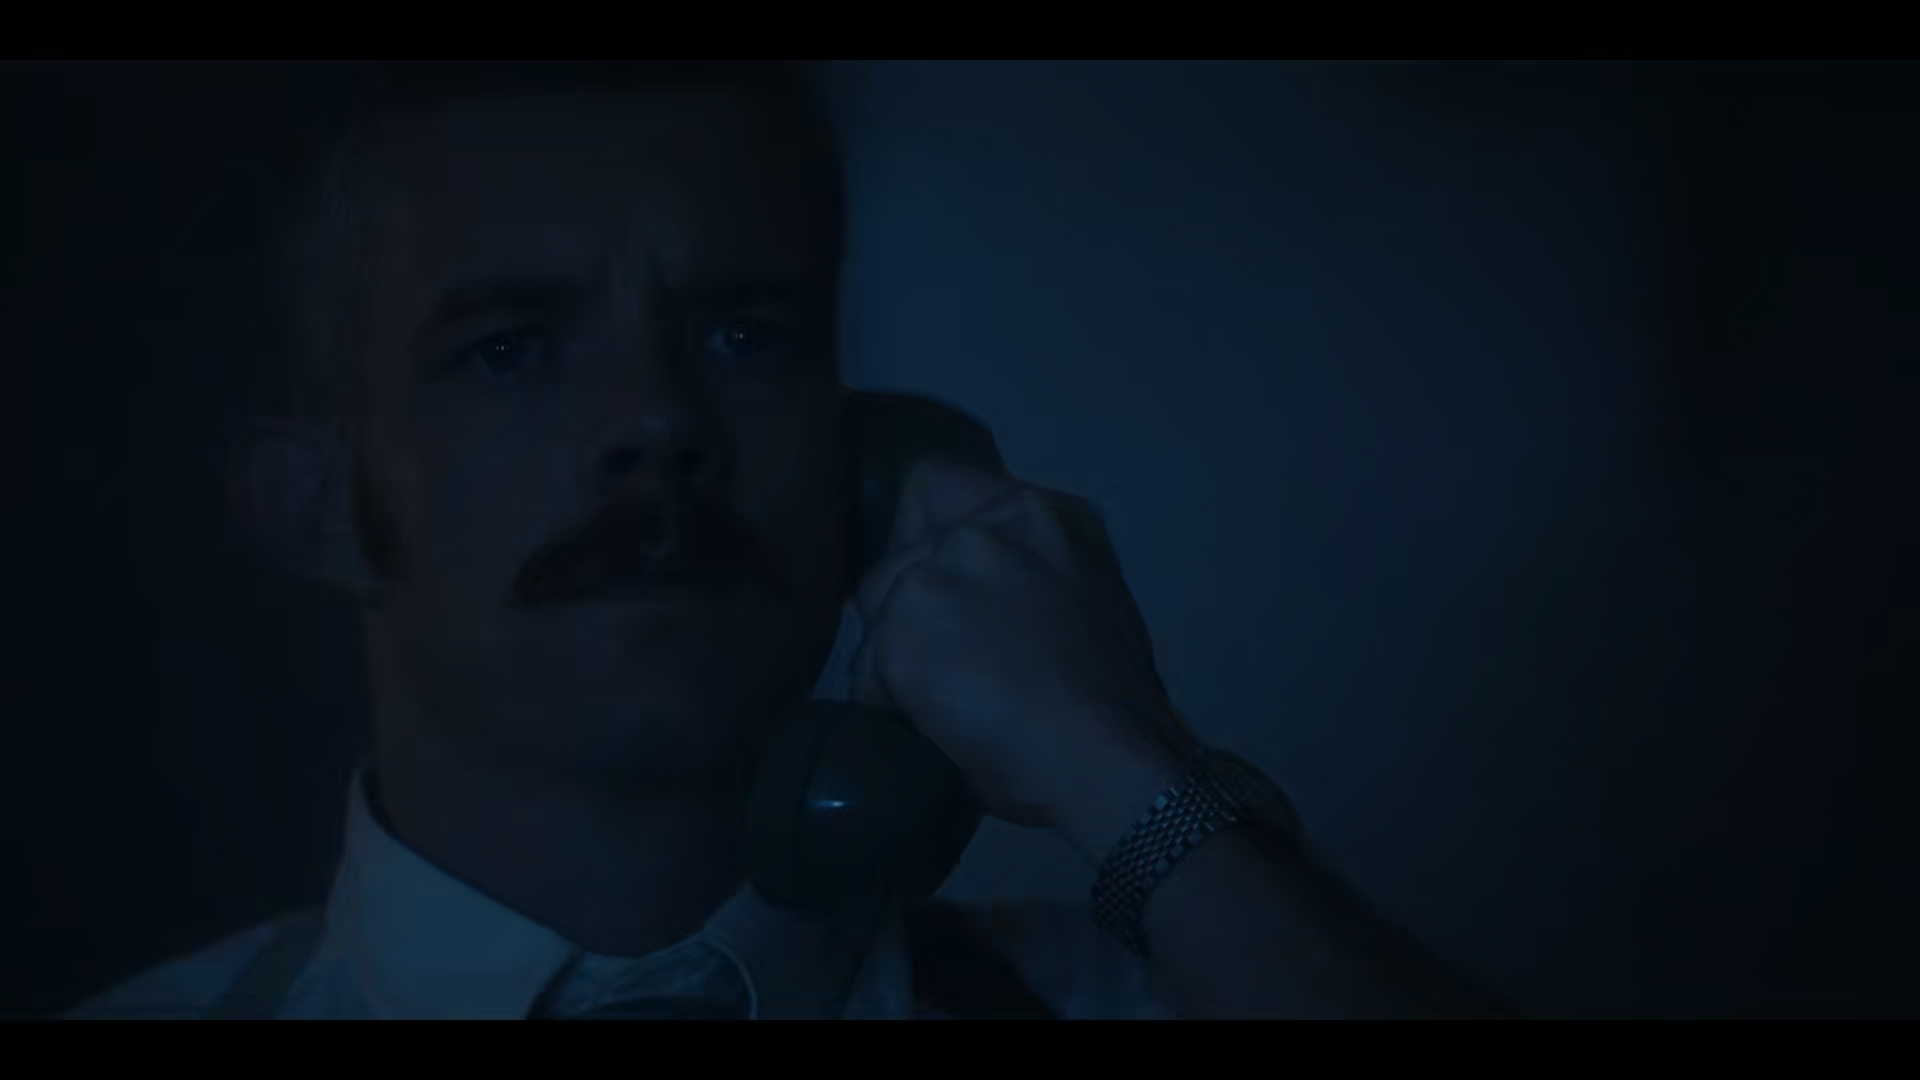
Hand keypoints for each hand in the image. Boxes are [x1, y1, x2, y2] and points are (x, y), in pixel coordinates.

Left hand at [850, 460, 1197, 863]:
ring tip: (949, 705)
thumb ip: (1033, 576)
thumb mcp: (1090, 602)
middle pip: (898, 547)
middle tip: (945, 662)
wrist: (1105, 756)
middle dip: (907, 603)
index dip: (924, 535)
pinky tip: (935, 728)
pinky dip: (888, 706)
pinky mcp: (900, 626)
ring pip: (877, 606)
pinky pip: (867, 671)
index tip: (935, 587)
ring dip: (897, 655)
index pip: (940, 486)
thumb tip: (992, 606)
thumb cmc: (1116, 708)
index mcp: (1040, 515)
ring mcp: (938, 571)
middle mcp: (984, 526)